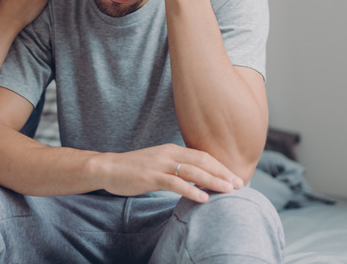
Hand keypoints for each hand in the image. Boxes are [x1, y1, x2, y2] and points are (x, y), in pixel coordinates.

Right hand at [97, 143, 243, 202]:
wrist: (108, 168)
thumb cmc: (133, 168)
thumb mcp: (158, 162)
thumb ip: (175, 166)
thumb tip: (195, 177)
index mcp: (172, 149)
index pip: (203, 155)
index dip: (220, 166)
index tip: (234, 176)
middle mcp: (169, 153)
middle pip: (203, 161)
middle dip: (222, 172)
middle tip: (239, 184)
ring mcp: (160, 164)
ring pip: (193, 171)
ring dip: (213, 181)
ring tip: (228, 190)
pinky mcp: (151, 177)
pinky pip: (175, 183)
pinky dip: (191, 190)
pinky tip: (203, 198)